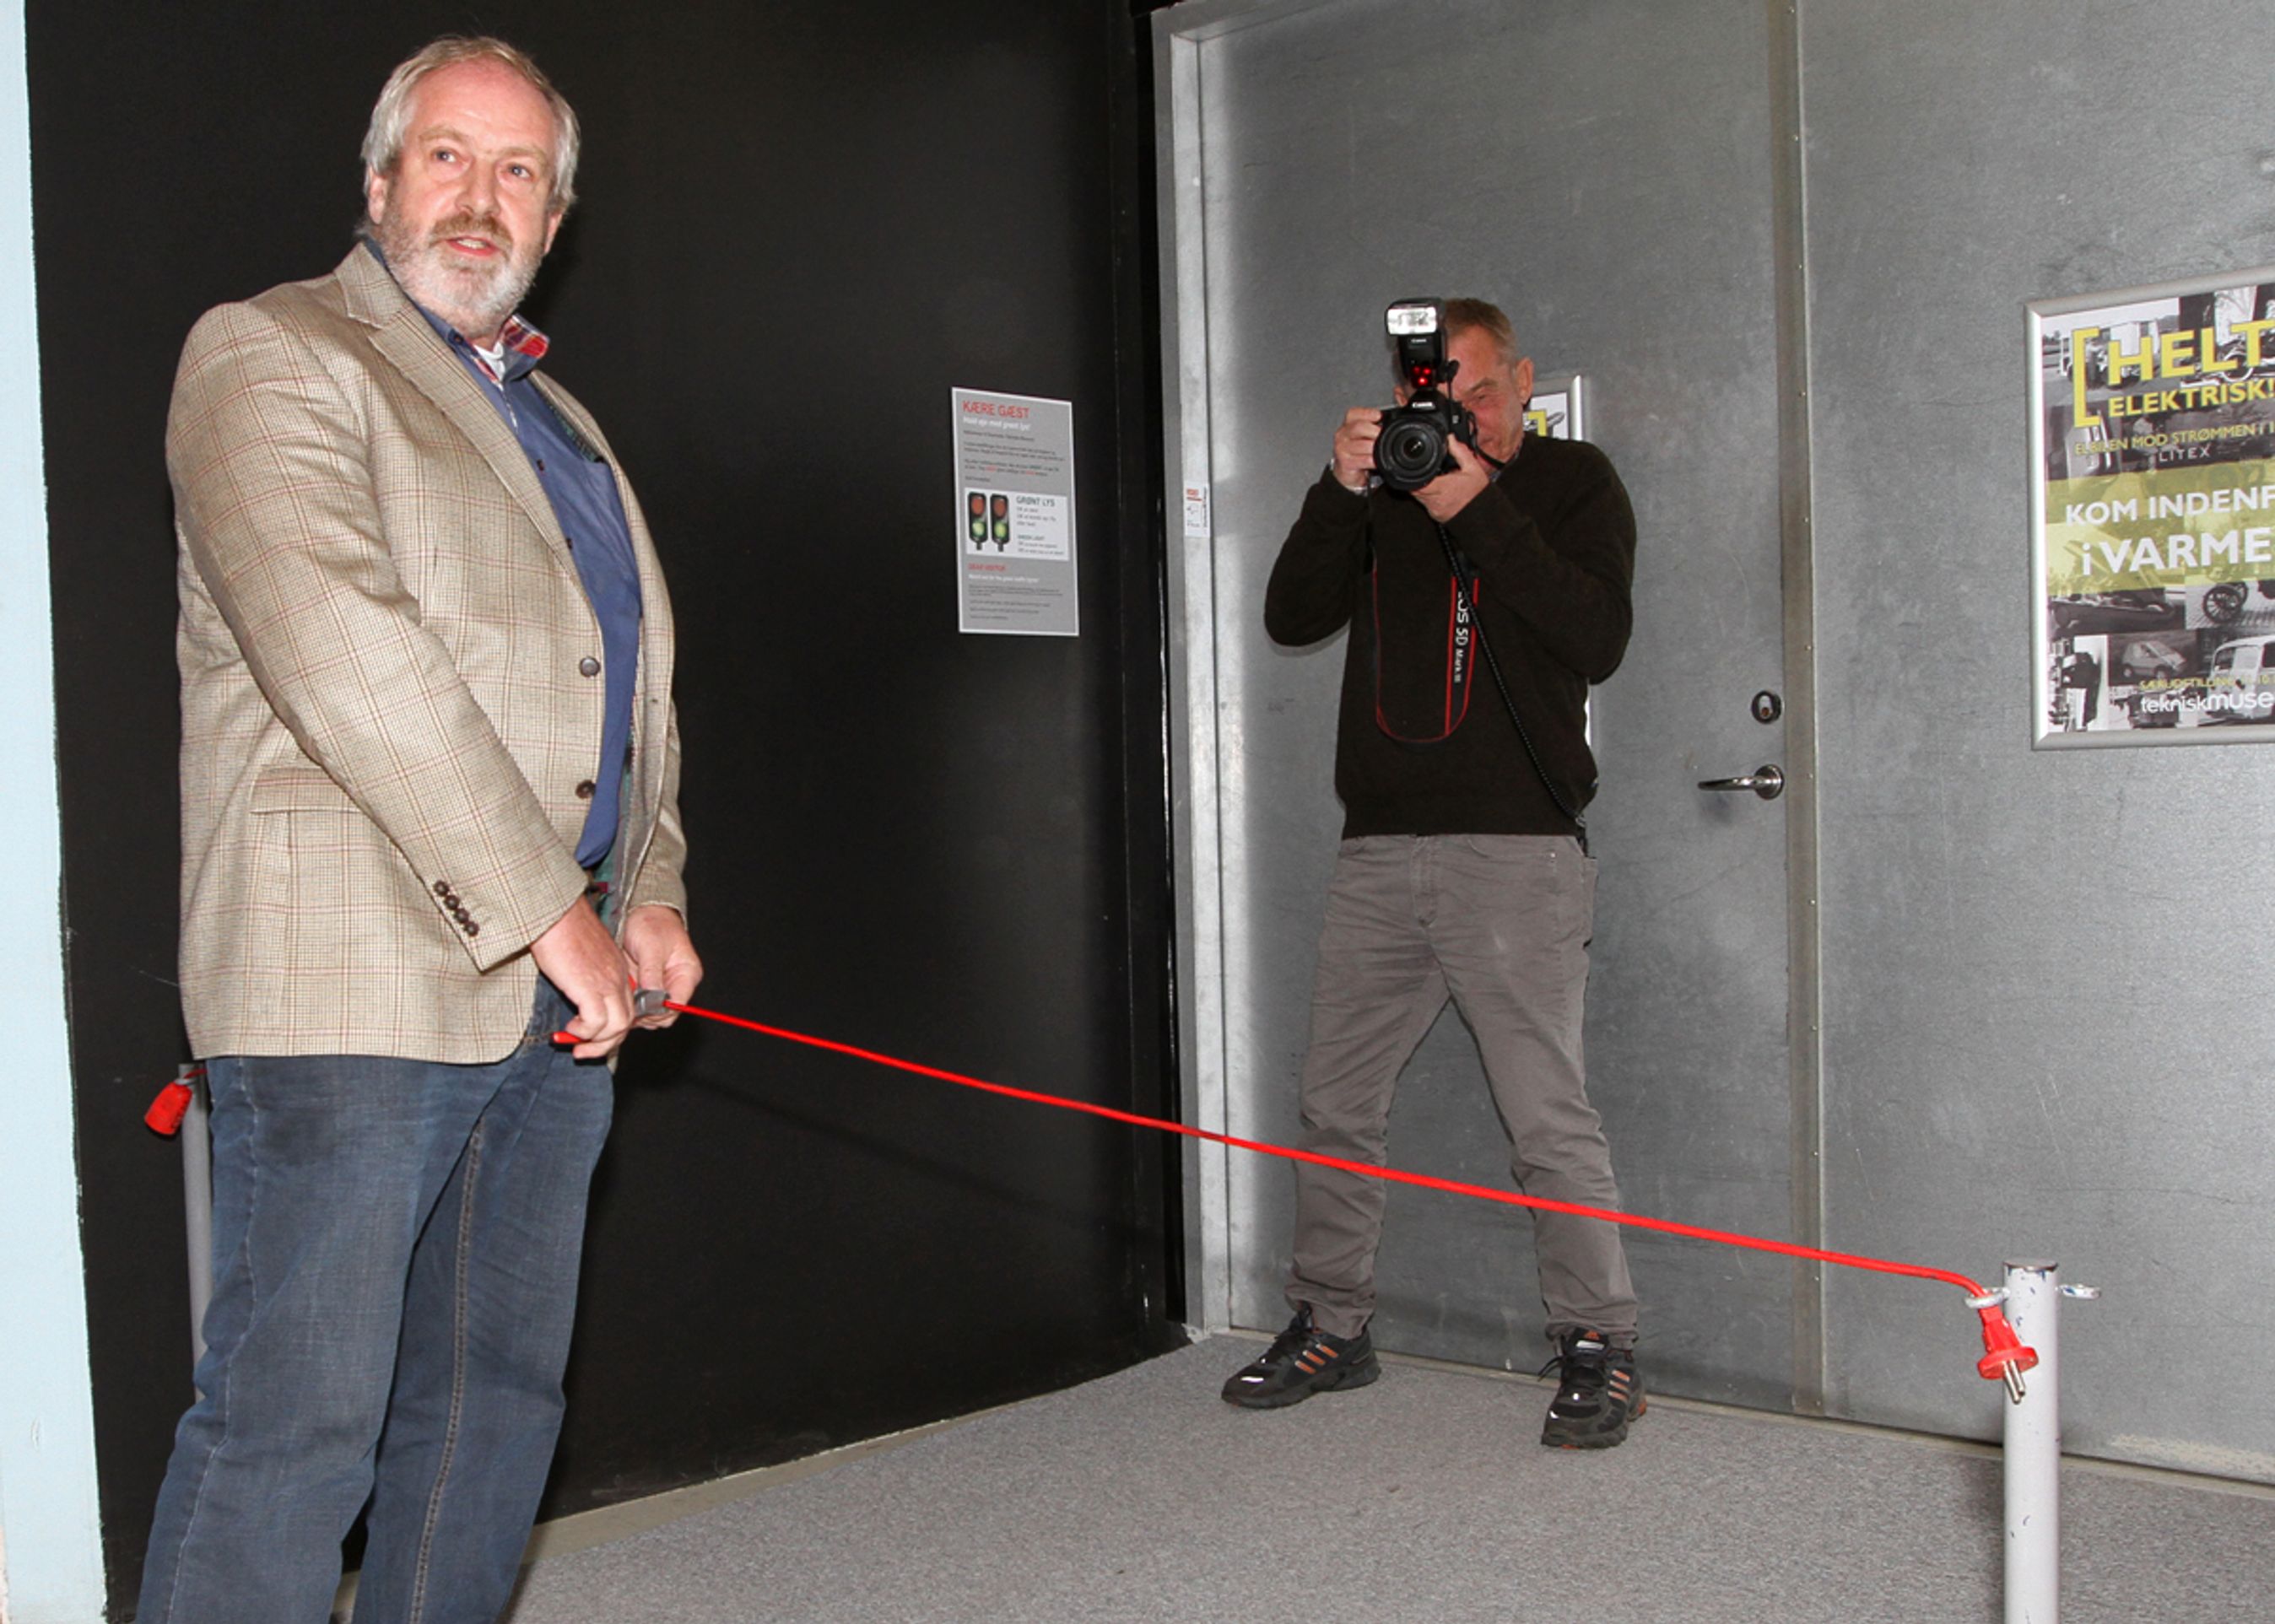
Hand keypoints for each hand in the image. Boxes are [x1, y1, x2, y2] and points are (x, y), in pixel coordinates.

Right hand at [531, 895, 634, 1058]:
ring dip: (596, 1042)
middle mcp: (617, 978)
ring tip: (574, 1044)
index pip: (626, 1008)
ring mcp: (607, 983)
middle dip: (606, 1044)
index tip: (592, 1038)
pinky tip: (569, 1030)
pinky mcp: (591, 987)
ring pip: (617, 1027)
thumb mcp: (581, 955)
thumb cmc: (560, 928)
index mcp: (616, 970)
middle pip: (626, 1022)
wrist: (553, 911)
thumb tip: (574, 992)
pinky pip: (597, 1023)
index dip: (612, 1029)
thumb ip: (585, 973)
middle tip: (583, 1052)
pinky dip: (584, 1032)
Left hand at [620, 905, 701, 1027]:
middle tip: (626, 1003)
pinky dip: (628, 1006)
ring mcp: (660, 988)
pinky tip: (619, 996)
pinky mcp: (645, 988)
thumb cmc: (652, 923)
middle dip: (645, 1013)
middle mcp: (676, 985)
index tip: (640, 1005)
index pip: (677, 1005)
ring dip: (635, 1011)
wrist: (641, 912)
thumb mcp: (652, 946)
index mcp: (687, 975)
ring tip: (621, 998)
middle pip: (664, 1014)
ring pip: (650, 1014)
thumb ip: (652, 973)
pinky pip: (638, 1006)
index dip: (658, 1009)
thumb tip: (652, 998)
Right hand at [1329, 407, 1382, 492]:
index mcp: (1348, 424)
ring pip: (1363, 445)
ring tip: (1382, 450)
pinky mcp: (1345, 463)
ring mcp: (1342, 449)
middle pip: (1359, 427)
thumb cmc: (1359, 451)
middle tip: (1383, 435)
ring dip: (1376, 448)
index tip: (1379, 416)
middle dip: (1374, 431)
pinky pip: (1364, 460)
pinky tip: (1377, 461)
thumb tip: (1393, 415)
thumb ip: (1377, 424)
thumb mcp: (1366, 434)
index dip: (1368, 413)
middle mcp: (1343, 434)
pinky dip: (1374, 460)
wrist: (1349, 471)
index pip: (1354, 414)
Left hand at [1412, 433, 1491, 522]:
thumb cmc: (1478, 493)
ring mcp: (1434, 509)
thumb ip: (1460, 452)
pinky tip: (1441, 492)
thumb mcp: (1473, 468)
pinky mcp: (1435, 515)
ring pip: (1418, 497)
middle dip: (1418, 479)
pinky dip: (1430, 496)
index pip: (1415, 482)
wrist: (1484, 514)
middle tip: (1429, 473)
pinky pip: (1426, 504)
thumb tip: (1451, 439)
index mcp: (1441, 487)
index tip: (1417, 469)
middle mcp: (1434, 500)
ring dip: (1423, 488)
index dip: (1413, 475)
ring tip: (1436, 482)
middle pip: (1414, 489)